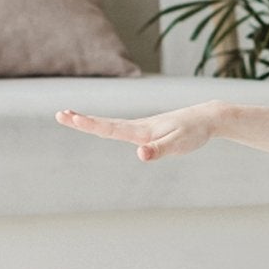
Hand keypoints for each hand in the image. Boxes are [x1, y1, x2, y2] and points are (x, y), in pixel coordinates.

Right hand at [56, 102, 220, 161]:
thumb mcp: (178, 144)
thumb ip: (159, 150)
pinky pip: (124, 128)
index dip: (88, 124)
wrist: (208, 118)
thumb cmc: (194, 132)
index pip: (109, 128)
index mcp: (141, 130)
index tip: (68, 117)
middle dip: (83, 121)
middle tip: (60, 114)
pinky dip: (108, 126)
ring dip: (93, 122)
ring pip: (114, 125)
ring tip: (74, 118)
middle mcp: (139, 127)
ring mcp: (144, 127)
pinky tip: (106, 128)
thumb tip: (140, 154)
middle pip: (106, 124)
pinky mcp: (150, 130)